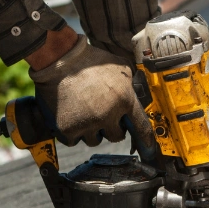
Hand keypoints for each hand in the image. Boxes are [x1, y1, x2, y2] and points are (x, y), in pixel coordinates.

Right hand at [28, 36, 154, 149]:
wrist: (60, 59)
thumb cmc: (90, 61)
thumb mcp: (121, 67)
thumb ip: (131, 85)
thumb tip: (137, 98)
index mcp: (125, 99)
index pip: (142, 127)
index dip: (146, 140)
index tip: (148, 148)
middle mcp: (108, 115)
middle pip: (116, 137)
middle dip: (111, 128)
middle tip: (101, 114)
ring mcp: (88, 123)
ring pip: (95, 140)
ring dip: (92, 132)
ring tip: (84, 113)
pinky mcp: (68, 129)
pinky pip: (75, 141)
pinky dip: (73, 133)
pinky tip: (72, 118)